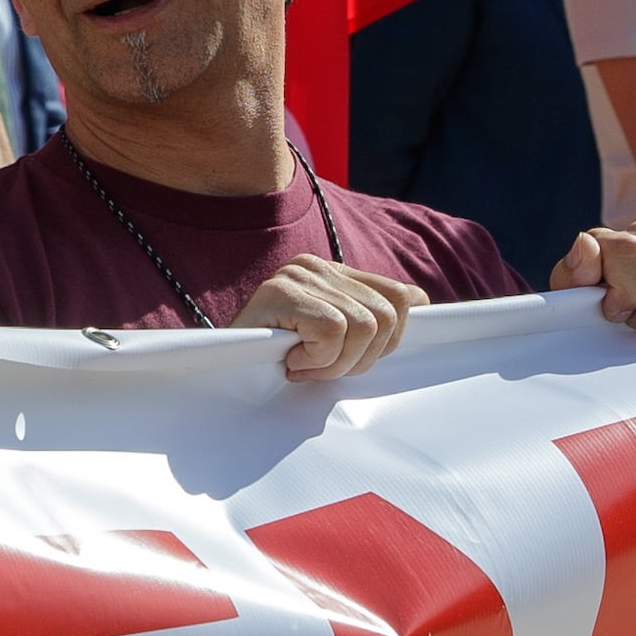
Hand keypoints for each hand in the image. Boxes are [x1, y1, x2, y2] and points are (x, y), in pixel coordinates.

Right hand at [232, 256, 429, 380]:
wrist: (215, 364)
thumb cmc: (271, 358)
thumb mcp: (327, 339)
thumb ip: (364, 320)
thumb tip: (419, 306)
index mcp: (334, 274)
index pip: (400, 295)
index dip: (396, 335)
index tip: (367, 356)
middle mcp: (318, 266)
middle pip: (387, 316)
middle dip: (363, 358)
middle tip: (325, 369)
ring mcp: (299, 276)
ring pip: (364, 325)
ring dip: (337, 362)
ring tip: (306, 366)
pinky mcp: (282, 291)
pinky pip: (333, 331)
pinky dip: (317, 359)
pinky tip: (292, 362)